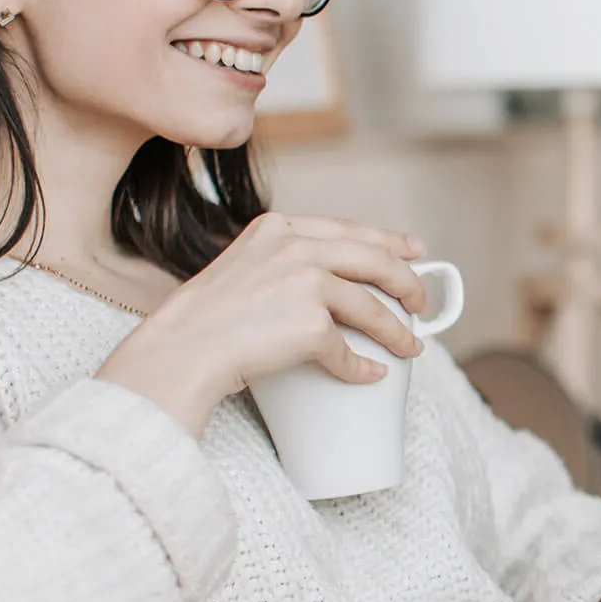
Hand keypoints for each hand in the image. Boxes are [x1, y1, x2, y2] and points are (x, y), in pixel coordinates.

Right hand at [98, 212, 428, 432]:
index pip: (348, 229)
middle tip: (420, 304)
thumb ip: (282, 264)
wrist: (179, 351)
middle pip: (374, 260)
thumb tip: (332, 287)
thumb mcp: (243, 268)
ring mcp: (304, 282)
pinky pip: (347, 350)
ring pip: (370, 306)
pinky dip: (362, 367)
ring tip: (410, 348)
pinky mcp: (309, 323)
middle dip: (407, 283)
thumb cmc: (204, 321)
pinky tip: (370, 374)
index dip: (388, 241)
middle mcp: (294, 246)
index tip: (414, 251)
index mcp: (278, 227)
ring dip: (397, 332)